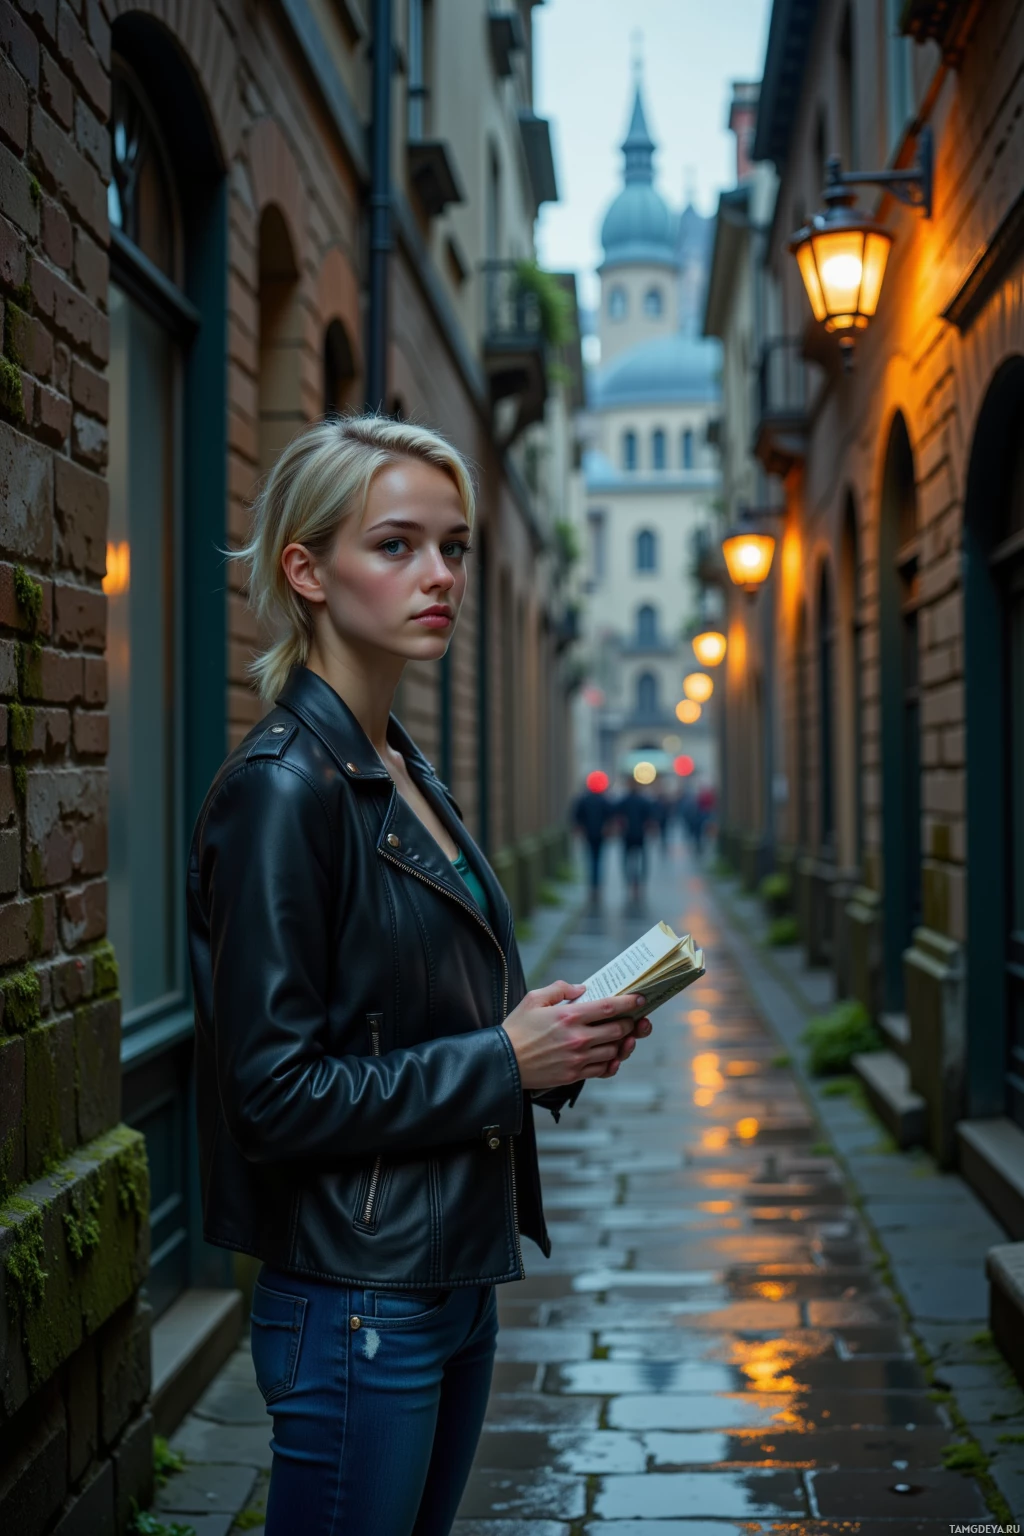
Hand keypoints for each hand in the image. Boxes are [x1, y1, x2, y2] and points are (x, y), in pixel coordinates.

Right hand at [501, 980, 647, 1089]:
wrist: (502, 1062)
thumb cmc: (517, 1029)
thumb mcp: (534, 999)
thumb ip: (560, 989)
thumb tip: (582, 989)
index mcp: (569, 1016)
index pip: (609, 1007)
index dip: (629, 1002)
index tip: (639, 999)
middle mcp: (578, 1038)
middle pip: (618, 1030)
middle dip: (631, 1023)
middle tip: (634, 1019)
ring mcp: (578, 1059)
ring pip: (615, 1051)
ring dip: (624, 1043)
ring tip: (625, 1037)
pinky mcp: (574, 1075)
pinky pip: (603, 1070)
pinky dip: (612, 1063)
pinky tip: (613, 1057)